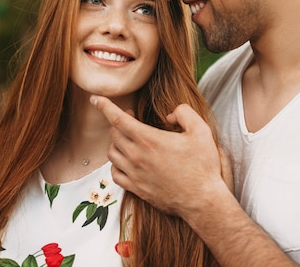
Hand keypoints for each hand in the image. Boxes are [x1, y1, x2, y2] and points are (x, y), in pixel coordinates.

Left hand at [91, 95, 226, 217]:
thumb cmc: (203, 165)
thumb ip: (184, 113)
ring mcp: (135, 174)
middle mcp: (137, 157)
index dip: (105, 106)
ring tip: (129, 138)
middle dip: (119, 122)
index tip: (96, 99)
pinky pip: (115, 173)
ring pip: (112, 153)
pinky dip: (116, 163)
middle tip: (131, 117)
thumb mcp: (201, 130)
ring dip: (116, 142)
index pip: (118, 119)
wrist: (202, 200)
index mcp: (149, 140)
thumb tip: (170, 114)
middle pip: (114, 134)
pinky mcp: (136, 189)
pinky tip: (126, 160)